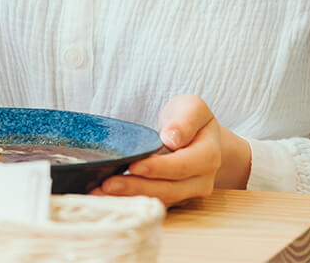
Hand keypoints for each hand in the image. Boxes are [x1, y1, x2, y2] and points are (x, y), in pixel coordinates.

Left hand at [93, 95, 250, 206]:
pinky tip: (108, 197)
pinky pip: (152, 201)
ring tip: (100, 193)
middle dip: (136, 188)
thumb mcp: (192, 107)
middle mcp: (201, 181)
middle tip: (107, 184)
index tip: (133, 165)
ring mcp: (187, 194)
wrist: (199, 135)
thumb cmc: (191, 118)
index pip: (182, 165)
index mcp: (209, 156)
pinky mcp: (173, 199)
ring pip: (158, 199)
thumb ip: (185, 120)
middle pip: (167, 189)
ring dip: (129, 198)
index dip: (157, 168)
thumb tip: (172, 139)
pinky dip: (130, 200)